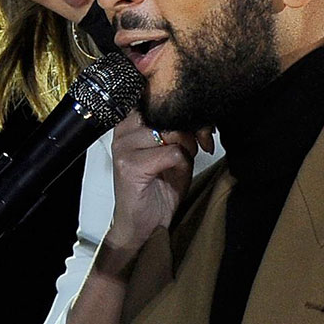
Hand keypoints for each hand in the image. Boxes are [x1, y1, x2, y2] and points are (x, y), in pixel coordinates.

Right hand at [102, 114, 211, 259]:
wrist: (143, 225)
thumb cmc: (157, 188)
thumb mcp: (173, 152)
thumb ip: (180, 131)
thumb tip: (200, 115)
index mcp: (130, 123)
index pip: (157, 98)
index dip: (182, 110)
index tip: (196, 126)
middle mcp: (123, 131)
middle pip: (168, 113)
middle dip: (191, 129)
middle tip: (198, 146)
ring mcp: (124, 147)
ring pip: (172, 132)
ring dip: (187, 148)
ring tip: (182, 162)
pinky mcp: (130, 165)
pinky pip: (171, 152)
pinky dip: (182, 164)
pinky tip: (175, 173)